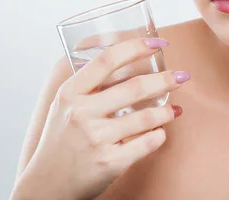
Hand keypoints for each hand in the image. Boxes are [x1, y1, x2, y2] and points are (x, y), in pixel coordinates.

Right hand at [13, 37, 189, 199]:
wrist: (47, 185)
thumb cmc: (62, 140)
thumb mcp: (64, 106)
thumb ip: (89, 85)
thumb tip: (129, 60)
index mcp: (70, 93)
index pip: (107, 60)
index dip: (136, 47)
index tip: (158, 44)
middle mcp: (81, 114)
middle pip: (134, 87)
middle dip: (166, 79)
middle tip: (182, 76)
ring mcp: (96, 139)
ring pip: (146, 116)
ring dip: (167, 110)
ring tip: (175, 108)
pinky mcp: (109, 162)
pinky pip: (148, 142)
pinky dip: (160, 134)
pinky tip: (161, 131)